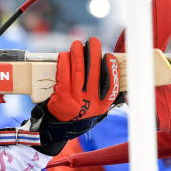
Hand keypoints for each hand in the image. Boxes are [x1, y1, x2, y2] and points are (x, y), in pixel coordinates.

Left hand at [31, 38, 119, 155]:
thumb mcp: (94, 107)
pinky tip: (65, 55)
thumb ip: (103, 92)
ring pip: (78, 72)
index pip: (111, 86)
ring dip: (78, 55)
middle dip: (94, 54)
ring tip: (77, 44)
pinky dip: (64, 63)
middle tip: (93, 42)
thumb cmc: (79, 112)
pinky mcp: (62, 98)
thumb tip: (110, 68)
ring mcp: (76, 100)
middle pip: (93, 74)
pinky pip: (63, 75)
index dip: (111, 69)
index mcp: (102, 105)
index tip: (109, 56)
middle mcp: (90, 103)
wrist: (58, 129)